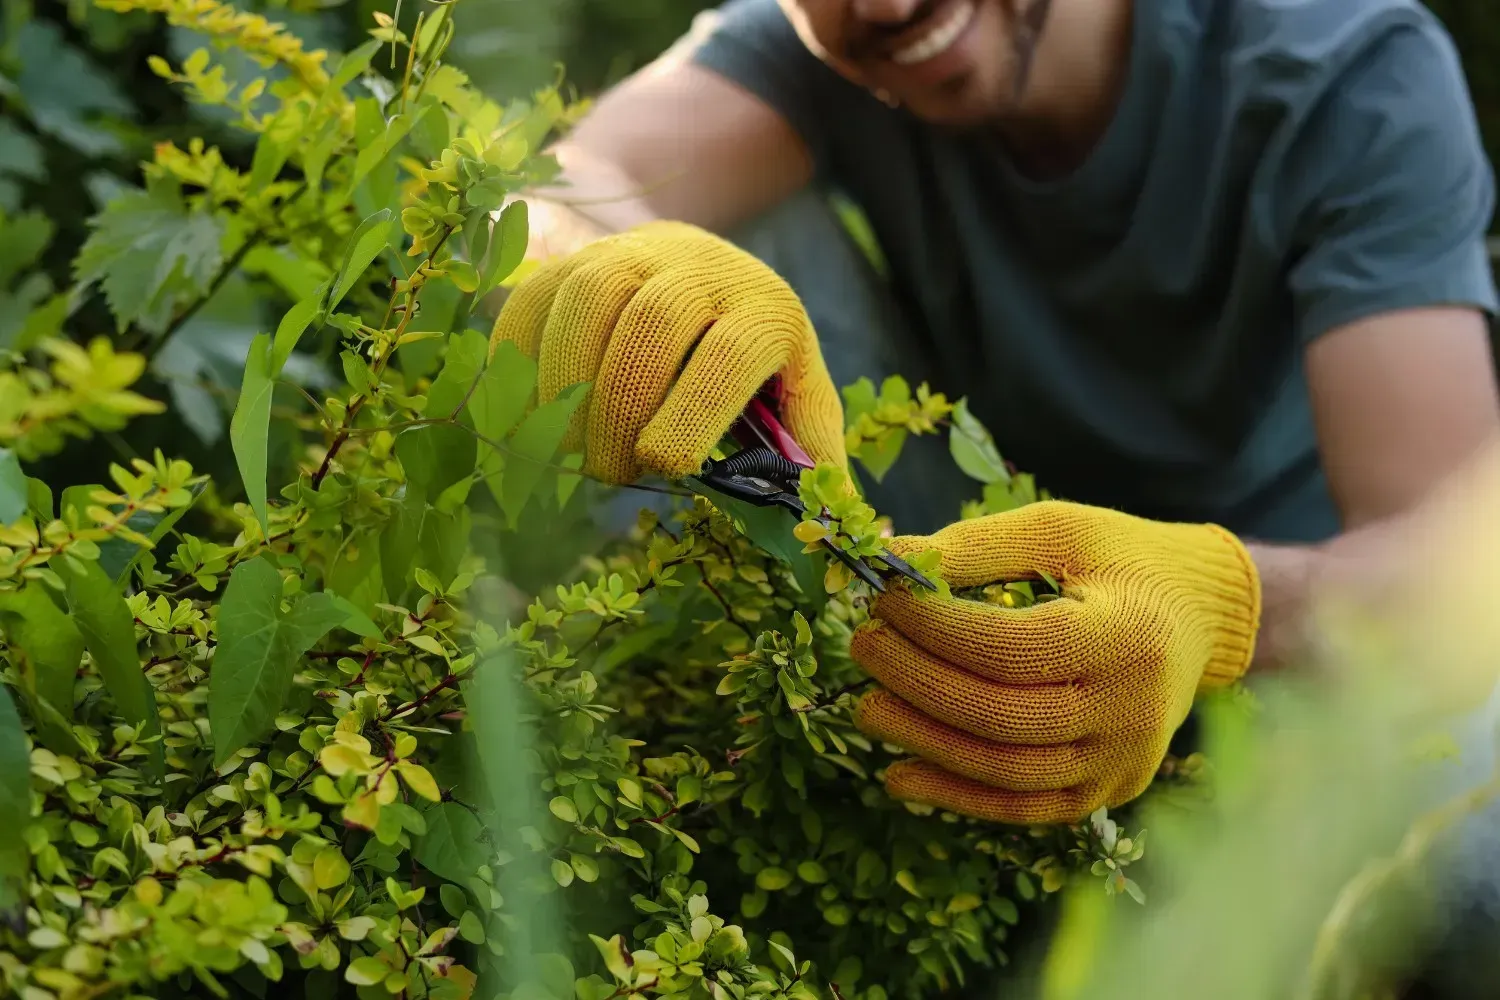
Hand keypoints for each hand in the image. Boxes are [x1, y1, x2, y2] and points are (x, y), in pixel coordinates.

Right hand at [489, 221, 844, 483]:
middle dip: (622, 404)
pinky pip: (534, 297)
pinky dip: (519, 359)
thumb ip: (812, 451)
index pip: (731, 350)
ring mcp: (631, 252)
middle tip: (608, 473)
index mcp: (765, 308)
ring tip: (566, 449)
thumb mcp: (797, 390)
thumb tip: (832, 527)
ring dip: (567, 382)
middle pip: (654, 319)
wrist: (701, 263)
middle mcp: (699, 267)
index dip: (693, 410)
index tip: (662, 466)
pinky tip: (526, 416)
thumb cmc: (753, 354)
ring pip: (589, 296)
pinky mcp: (573, 258)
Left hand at [850, 500, 1260, 824]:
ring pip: (1006, 771)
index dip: (937, 627)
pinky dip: (954, 796)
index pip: (1012, 647)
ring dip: (925, 742)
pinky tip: (898, 774)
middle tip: (862, 647)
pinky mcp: (1104, 794)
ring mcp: (1121, 764)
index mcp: (1128, 636)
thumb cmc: (1119, 561)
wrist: (1195, 617)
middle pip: (1004, 714)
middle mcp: (1132, 713)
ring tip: (867, 707)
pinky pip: (1021, 808)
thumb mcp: (1058, 530)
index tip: (883, 598)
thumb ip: (976, 546)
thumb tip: (888, 561)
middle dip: (919, 682)